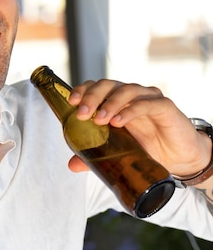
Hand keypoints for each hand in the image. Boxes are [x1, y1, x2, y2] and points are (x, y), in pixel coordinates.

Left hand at [66, 79, 209, 176]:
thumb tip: (71, 165)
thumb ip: (95, 155)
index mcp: (116, 101)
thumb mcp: (116, 153)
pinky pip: (147, 103)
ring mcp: (148, 99)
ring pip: (126, 90)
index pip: (96, 87)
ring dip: (110, 103)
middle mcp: (131, 96)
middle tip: (82, 114)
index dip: (83, 90)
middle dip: (92, 97)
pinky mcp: (165, 106)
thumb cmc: (146, 149)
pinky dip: (130, 111)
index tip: (71, 102)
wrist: (179, 159)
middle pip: (108, 85)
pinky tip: (118, 122)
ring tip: (100, 120)